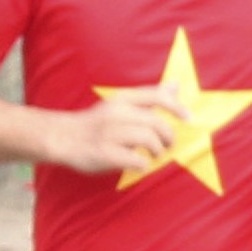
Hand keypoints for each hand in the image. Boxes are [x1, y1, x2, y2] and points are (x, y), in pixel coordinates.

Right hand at [51, 92, 192, 179]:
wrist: (62, 137)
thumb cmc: (97, 123)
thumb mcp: (121, 104)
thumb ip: (149, 97)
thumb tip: (176, 85)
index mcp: (122, 100)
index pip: (156, 97)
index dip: (176, 108)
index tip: (189, 119)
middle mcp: (116, 113)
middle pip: (155, 122)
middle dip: (168, 136)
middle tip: (167, 145)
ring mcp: (109, 134)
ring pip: (148, 139)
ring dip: (157, 150)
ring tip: (155, 155)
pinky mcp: (103, 153)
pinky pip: (134, 159)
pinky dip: (143, 163)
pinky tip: (140, 165)